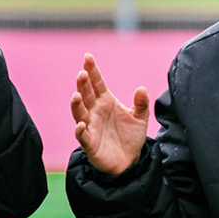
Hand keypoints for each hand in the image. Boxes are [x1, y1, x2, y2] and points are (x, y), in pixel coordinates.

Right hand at [71, 52, 149, 175]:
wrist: (129, 161)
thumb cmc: (130, 136)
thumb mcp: (140, 118)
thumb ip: (141, 103)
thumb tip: (141, 88)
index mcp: (106, 101)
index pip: (97, 83)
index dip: (92, 70)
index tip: (88, 56)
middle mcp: (95, 112)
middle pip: (86, 95)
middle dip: (83, 84)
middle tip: (82, 73)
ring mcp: (91, 127)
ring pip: (80, 113)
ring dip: (76, 104)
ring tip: (77, 95)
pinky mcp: (90, 143)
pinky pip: (82, 136)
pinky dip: (80, 130)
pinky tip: (81, 124)